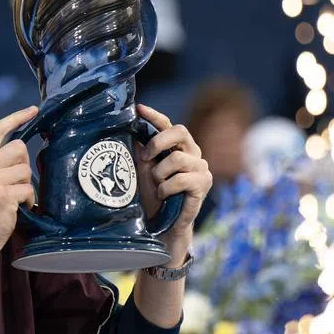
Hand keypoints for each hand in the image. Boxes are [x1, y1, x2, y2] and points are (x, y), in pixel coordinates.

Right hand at [0, 106, 38, 256]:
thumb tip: (19, 148)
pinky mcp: (2, 195)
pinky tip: (17, 208)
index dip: (15, 117)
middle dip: (23, 165)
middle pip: (18, 148)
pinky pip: (28, 190)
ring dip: (26, 186)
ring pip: (26, 170)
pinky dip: (28, 201)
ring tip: (13, 198)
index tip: (33, 110)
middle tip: (15, 183)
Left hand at [135, 104, 212, 237]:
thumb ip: (141, 151)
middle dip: (158, 142)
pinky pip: (181, 179)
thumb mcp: (142, 170)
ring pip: (178, 158)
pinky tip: (164, 195)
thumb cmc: (152, 195)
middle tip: (144, 158)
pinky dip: (166, 188)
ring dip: (160, 173)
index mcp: (176, 146)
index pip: (167, 124)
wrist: (162, 224)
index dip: (154, 115)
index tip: (138, 109)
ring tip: (157, 185)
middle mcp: (192, 152)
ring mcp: (200, 167)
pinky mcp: (204, 183)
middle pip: (180, 131)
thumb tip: (130, 130)